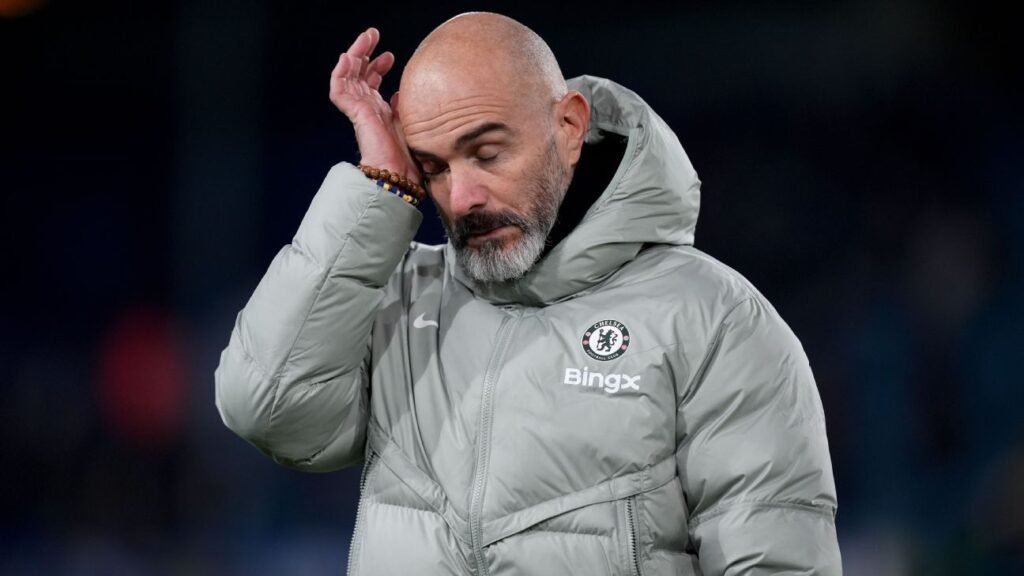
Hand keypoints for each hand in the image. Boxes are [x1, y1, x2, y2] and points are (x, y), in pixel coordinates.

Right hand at [330, 27, 419, 182]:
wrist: (399, 173)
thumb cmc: (407, 156)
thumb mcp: (409, 123)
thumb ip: (403, 107)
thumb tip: (400, 93)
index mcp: (379, 111)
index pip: (372, 83)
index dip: (378, 66)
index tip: (390, 55)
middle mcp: (367, 108)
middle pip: (359, 74)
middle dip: (365, 52)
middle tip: (373, 35)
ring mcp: (359, 110)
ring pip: (349, 76)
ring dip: (355, 54)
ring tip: (365, 37)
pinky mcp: (354, 113)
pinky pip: (339, 89)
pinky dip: (340, 72)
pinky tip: (347, 57)